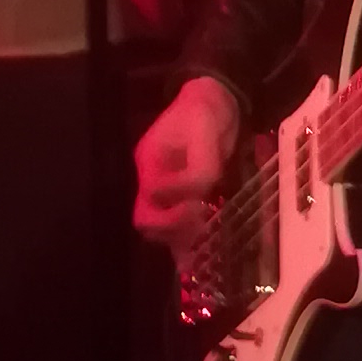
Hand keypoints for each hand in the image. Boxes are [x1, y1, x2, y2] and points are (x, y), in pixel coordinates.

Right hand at [134, 76, 241, 257]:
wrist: (214, 100)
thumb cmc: (206, 113)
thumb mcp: (205, 133)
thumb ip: (200, 167)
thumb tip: (195, 198)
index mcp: (150, 163)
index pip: (150, 200)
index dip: (172, 211)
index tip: (199, 208)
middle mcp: (151, 180)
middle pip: (147, 222)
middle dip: (173, 231)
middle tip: (203, 230)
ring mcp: (164, 190)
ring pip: (160, 229)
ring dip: (181, 239)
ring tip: (205, 246)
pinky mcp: (180, 196)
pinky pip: (176, 226)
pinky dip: (186, 243)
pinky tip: (198, 260)